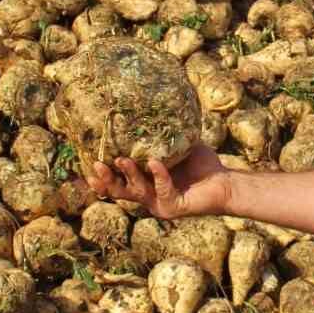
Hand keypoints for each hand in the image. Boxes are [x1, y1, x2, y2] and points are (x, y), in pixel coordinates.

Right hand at [84, 144, 230, 220]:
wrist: (225, 182)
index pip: (118, 183)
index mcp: (145, 184)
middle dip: (107, 180)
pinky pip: (163, 189)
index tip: (88, 166)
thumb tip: (147, 106)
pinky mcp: (174, 206)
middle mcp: (149, 196)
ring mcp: (160, 203)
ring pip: (137, 192)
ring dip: (129, 175)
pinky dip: (159, 175)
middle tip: (97, 166)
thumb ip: (161, 135)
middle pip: (120, 192)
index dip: (102, 178)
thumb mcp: (176, 146)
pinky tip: (155, 162)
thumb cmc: (201, 164)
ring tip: (122, 160)